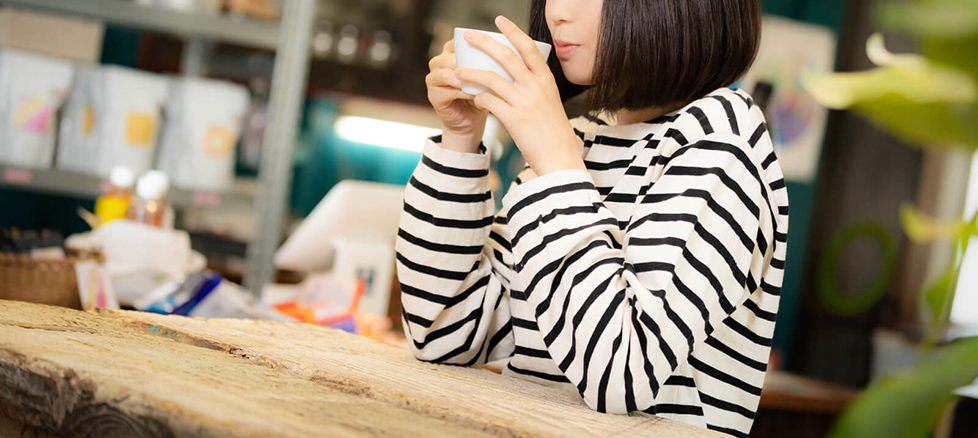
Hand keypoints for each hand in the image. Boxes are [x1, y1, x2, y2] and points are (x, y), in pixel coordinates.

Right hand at [426, 39, 488, 153]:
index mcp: (451, 52)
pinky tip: (477, 95)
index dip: (473, 44)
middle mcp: (438, 62)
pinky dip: (463, 92)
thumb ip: (492, 60)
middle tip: (490, 67)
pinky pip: (447, 90)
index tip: (493, 49)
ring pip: (447, 73)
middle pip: (450, 56)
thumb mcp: (489, 74)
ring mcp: (433, 79)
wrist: (471, 121)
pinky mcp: (433, 95)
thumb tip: (513, 49)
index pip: (458, 41)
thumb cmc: (482, 95)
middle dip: (469, 61)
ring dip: (466, 78)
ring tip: (484, 82)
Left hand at [455, 16, 585, 175]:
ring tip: (457, 70)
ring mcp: (524, 102)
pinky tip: (474, 98)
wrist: (559, 158)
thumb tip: (517, 71)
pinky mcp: (513, 119)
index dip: (512, 31)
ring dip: (471, 72)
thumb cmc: (553, 131)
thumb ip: (536, 86)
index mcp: (546, 80)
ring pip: (491, 78)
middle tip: (468, 36)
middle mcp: (536, 87)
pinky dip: (478, 97)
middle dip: (484, 43)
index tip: (498, 20)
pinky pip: (488, 101)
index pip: (528, 48)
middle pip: (506, 56)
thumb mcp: (550, 101)